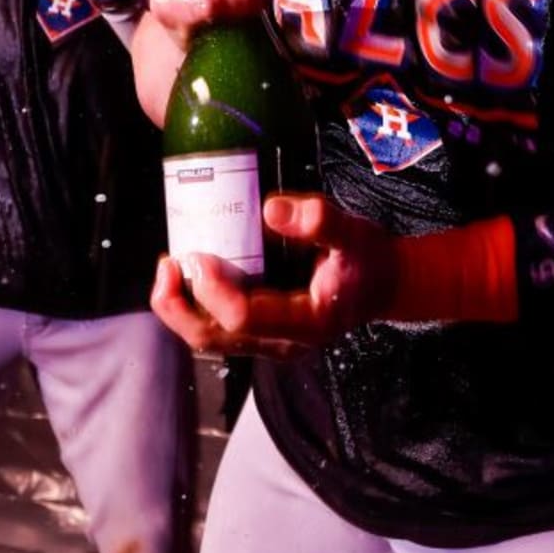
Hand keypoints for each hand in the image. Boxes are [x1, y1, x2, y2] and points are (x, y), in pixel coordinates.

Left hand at [150, 195, 398, 356]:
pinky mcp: (263, 333)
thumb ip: (320, 222)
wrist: (386, 285)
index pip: (244, 317)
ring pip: (211, 338)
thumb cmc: (370, 259)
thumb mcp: (355, 233)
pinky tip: (187, 275)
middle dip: (180, 306)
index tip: (197, 255)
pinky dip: (195, 306)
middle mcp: (283, 343)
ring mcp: (271, 343)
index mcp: (306, 324)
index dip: (213, 290)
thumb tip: (270, 209)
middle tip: (167, 264)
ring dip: (180, 308)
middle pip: (215, 337)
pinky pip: (218, 329)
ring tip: (167, 268)